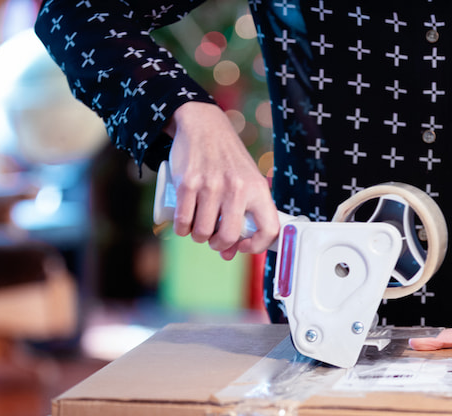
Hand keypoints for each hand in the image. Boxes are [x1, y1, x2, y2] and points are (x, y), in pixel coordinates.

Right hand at [165, 102, 278, 258]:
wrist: (204, 126)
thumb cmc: (228, 161)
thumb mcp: (246, 183)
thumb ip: (243, 216)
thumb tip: (229, 254)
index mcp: (258, 189)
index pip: (269, 229)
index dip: (256, 246)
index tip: (242, 246)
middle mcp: (237, 188)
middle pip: (229, 236)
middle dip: (219, 244)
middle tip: (214, 239)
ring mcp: (212, 185)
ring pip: (203, 232)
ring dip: (198, 236)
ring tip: (198, 226)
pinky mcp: (188, 183)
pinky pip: (183, 222)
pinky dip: (182, 229)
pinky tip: (184, 224)